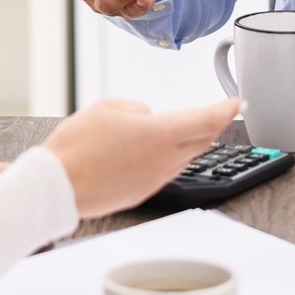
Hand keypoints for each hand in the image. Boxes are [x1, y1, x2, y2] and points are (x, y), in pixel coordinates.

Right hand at [42, 97, 241, 218]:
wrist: (57, 186)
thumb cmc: (77, 146)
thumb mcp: (108, 108)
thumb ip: (137, 109)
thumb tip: (147, 117)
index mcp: (160, 133)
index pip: (206, 119)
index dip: (226, 109)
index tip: (237, 101)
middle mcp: (164, 160)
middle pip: (202, 140)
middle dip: (213, 124)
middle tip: (220, 112)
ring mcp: (155, 179)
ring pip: (186, 157)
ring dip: (193, 141)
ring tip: (189, 128)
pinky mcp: (143, 193)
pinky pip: (167, 171)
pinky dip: (172, 157)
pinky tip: (159, 150)